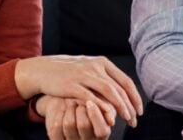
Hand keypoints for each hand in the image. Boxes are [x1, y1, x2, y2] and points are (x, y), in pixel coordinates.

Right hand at [17, 55, 142, 126]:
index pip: (125, 80)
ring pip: (108, 91)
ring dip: (120, 106)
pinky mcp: (72, 84)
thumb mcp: (89, 68)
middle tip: (134, 120)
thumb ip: (104, 77)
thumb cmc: (69, 73)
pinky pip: (90, 97)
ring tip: (126, 119)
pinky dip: (101, 107)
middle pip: (119, 87)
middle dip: (129, 105)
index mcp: (102, 63)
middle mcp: (95, 67)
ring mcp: (83, 75)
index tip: (139, 110)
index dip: (134, 97)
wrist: (43, 70)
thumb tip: (123, 92)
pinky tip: (107, 116)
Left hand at [41, 96, 110, 139]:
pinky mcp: (57, 139)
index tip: (90, 102)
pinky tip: (63, 109)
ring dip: (70, 108)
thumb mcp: (101, 104)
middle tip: (79, 99)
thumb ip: (107, 109)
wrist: (66, 103)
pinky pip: (56, 127)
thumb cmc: (89, 103)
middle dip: (80, 107)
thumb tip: (111, 120)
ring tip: (71, 102)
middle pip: (84, 124)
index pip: (102, 131)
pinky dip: (59, 113)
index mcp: (101, 136)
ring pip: (69, 124)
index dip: (96, 116)